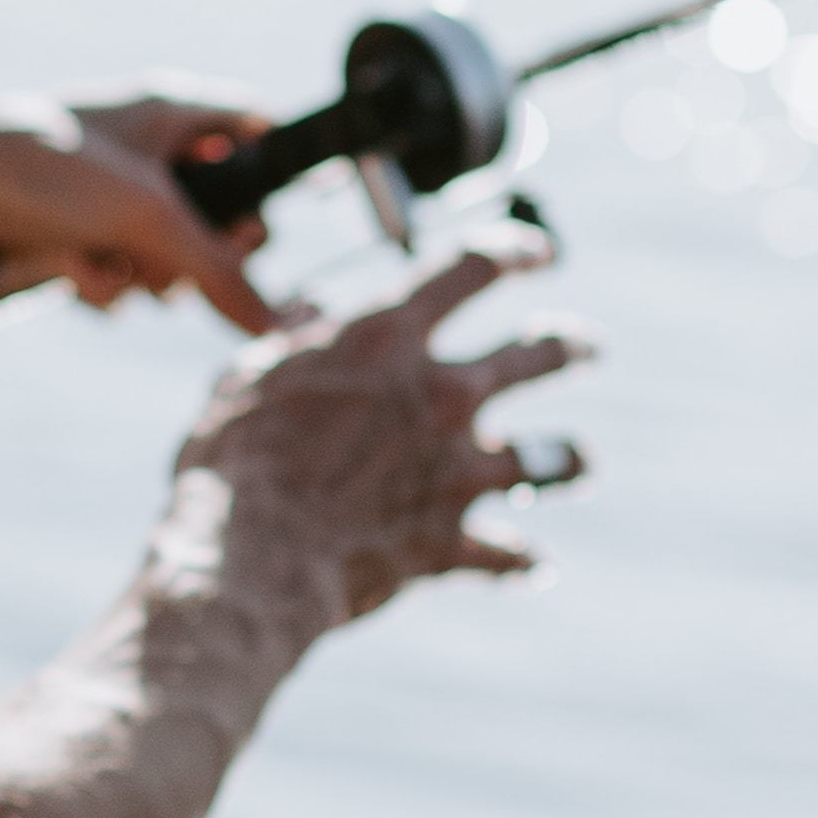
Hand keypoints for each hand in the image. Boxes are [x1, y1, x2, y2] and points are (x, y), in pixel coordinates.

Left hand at [0, 87, 281, 330]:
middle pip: (213, 210)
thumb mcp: (146, 216)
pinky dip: (97, 280)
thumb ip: (218, 270)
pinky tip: (70, 273)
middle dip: (194, 252)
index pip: (253, 130)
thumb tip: (276, 324)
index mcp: (171, 111)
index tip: (256, 228)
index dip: (266, 179)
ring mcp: (105, 191)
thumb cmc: (44, 167)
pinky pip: (113, 269)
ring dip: (138, 274)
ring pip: (161, 251)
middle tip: (174, 263)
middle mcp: (144, 145)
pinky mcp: (68, 230)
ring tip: (106, 263)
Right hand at [151, 240, 589, 643]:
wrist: (250, 559)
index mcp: (387, 337)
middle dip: (566, 346)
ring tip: (579, 459)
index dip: (512, 251)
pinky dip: (522, 562)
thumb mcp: (249, 375)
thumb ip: (296, 340)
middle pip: (534, 354)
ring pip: (549, 456)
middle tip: (584, 345)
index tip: (537, 252)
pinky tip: (534, 567)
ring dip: (569, 456)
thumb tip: (314, 312)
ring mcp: (458, 468)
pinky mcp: (453, 539)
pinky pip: (509, 554)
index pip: (471, 268)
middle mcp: (442, 394)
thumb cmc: (233, 459)